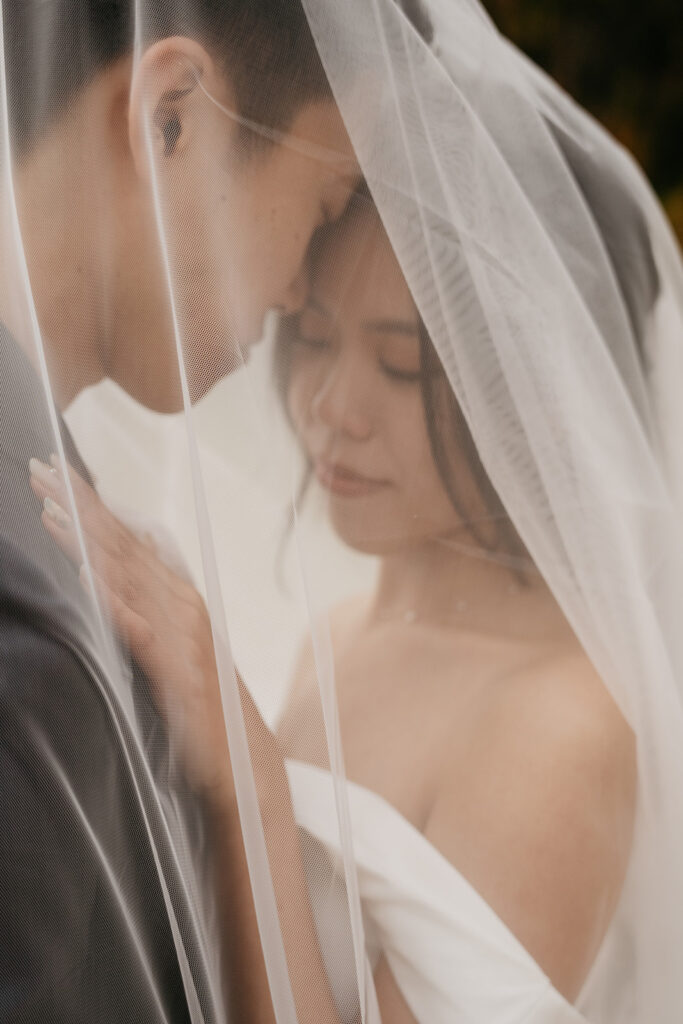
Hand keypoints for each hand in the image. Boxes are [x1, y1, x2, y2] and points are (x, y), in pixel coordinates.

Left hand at [29, 455, 234, 801]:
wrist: (245, 756)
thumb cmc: (205, 701)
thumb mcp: (177, 641)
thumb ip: (155, 600)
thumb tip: (136, 552)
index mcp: (178, 593)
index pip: (127, 538)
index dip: (92, 504)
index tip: (56, 473)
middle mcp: (181, 602)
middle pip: (123, 544)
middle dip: (80, 505)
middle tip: (40, 469)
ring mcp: (180, 632)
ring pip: (126, 575)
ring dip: (85, 540)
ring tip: (49, 508)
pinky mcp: (176, 668)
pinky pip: (138, 628)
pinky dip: (112, 600)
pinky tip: (86, 577)